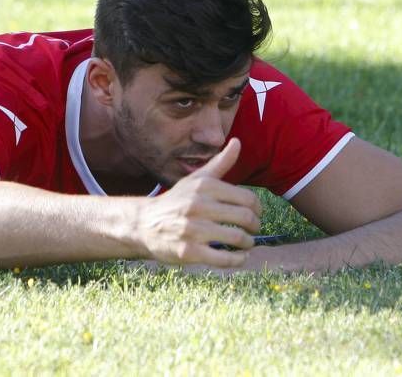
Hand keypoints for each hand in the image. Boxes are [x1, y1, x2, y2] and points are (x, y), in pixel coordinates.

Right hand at [133, 138, 261, 267]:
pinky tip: (240, 258)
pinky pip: (223, 258)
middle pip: (245, 217)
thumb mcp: (195, 179)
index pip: (247, 198)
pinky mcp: (189, 251)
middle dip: (255, 226)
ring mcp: (193, 230)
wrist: (144, 224)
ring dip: (248, 243)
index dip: (258, 209)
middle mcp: (199, 206)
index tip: (257, 214)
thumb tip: (237, 142)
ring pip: (236, 238)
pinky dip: (237, 260)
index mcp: (204, 187)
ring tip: (247, 243)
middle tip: (254, 230)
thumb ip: (220, 163)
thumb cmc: (176, 200)